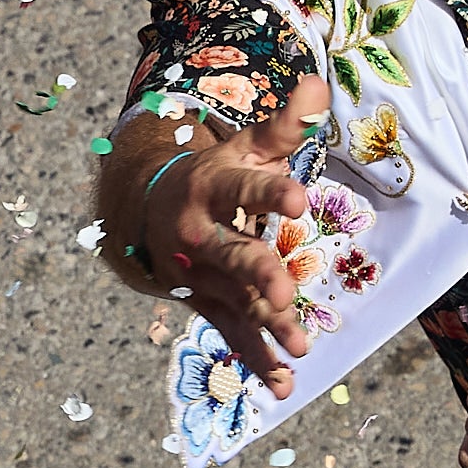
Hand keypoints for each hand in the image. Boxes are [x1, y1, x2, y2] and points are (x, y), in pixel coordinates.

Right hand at [145, 75, 327, 394]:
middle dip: (258, 274)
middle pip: (233, 254)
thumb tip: (319, 85)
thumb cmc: (213, 176)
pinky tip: (283, 383)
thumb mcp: (243, 147)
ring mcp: (202, 274)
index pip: (244, 189)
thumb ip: (284, 124)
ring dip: (268, 326)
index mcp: (213, 188)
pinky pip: (232, 332)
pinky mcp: (208, 301)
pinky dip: (257, 358)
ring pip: (238, 300)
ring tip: (300, 348)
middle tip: (284, 292)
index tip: (297, 197)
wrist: (148, 211)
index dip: (269, 192)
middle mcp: (202, 235)